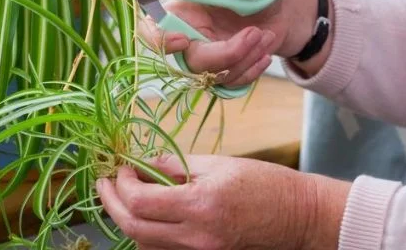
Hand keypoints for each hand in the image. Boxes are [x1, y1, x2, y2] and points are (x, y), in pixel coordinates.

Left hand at [95, 155, 350, 249]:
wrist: (300, 217)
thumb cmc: (265, 183)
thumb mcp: (218, 164)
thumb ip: (175, 166)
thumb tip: (143, 164)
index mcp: (199, 206)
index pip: (139, 201)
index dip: (121, 182)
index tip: (121, 166)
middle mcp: (196, 237)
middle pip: (133, 228)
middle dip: (111, 203)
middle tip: (105, 182)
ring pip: (143, 244)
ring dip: (126, 219)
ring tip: (122, 195)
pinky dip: (146, 233)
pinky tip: (146, 213)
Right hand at [139, 0, 329, 85]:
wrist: (282, 11)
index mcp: (182, 10)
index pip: (153, 29)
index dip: (159, 39)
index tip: (184, 40)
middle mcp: (187, 36)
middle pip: (188, 60)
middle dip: (224, 54)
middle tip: (256, 33)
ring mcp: (203, 57)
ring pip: (212, 76)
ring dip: (244, 60)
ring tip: (267, 37)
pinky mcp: (219, 73)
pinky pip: (227, 84)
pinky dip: (250, 72)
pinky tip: (265, 55)